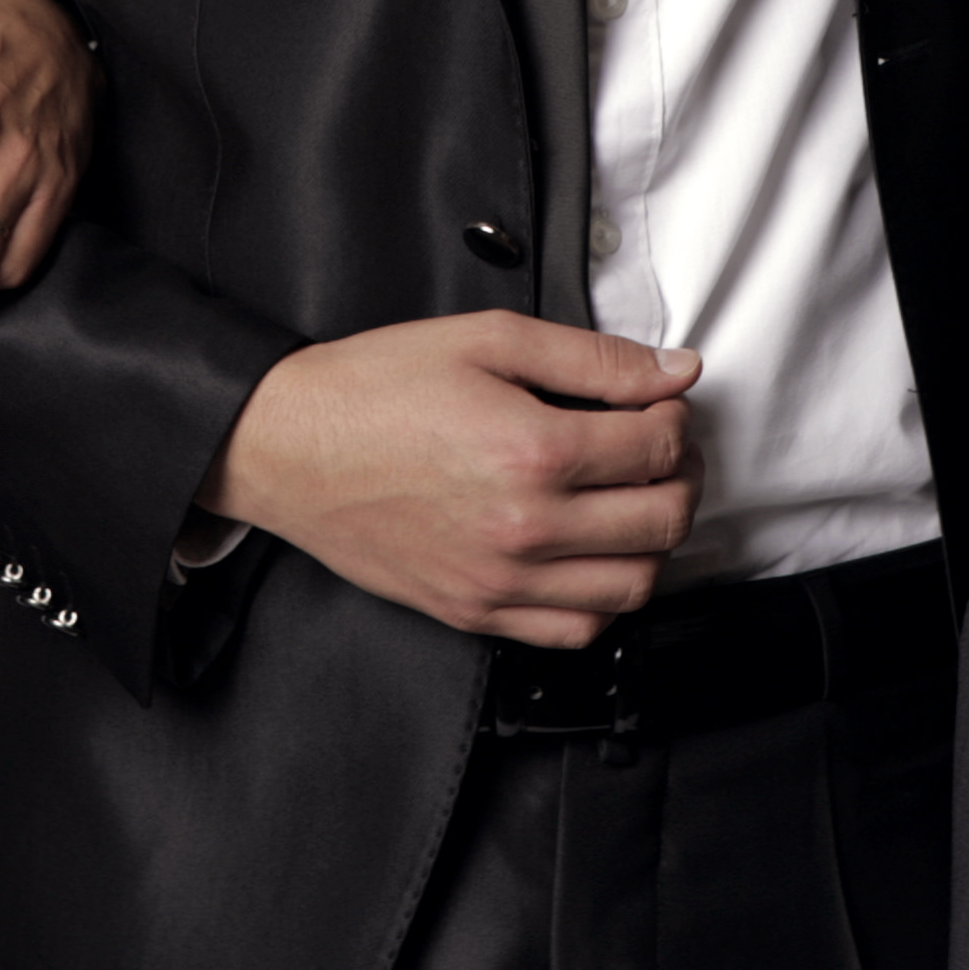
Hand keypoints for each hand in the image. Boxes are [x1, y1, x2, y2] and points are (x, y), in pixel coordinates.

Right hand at [195, 313, 703, 647]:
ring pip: (633, 585)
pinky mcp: (475, 612)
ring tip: (630, 498)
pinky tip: (591, 554)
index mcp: (533, 451)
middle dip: (680, 475)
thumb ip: (592, 357)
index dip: (675, 416)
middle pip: (662, 519)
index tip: (660, 403)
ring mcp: (500, 581)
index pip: (659, 445)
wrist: (288, 446)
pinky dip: (605, 597)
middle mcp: (525, 527)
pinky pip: (577, 630)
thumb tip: (672, 371)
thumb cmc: (374, 388)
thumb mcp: (488, 339)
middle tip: (659, 447)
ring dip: (654, 540)